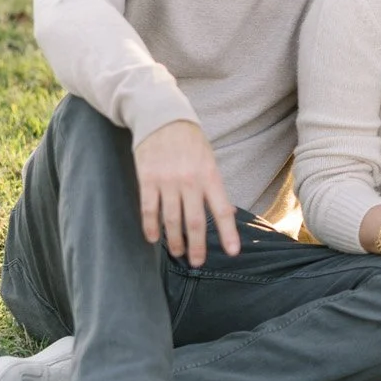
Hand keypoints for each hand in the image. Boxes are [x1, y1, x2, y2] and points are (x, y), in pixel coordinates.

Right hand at [134, 120, 239, 268]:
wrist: (162, 117)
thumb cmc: (190, 141)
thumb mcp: (209, 159)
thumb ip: (215, 187)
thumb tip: (229, 213)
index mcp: (210, 175)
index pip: (222, 210)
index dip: (228, 233)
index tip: (233, 253)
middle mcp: (190, 181)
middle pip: (195, 222)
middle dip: (197, 247)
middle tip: (197, 263)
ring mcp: (167, 181)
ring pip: (171, 220)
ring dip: (174, 241)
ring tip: (178, 252)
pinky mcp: (147, 179)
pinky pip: (149, 209)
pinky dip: (151, 227)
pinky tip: (153, 239)